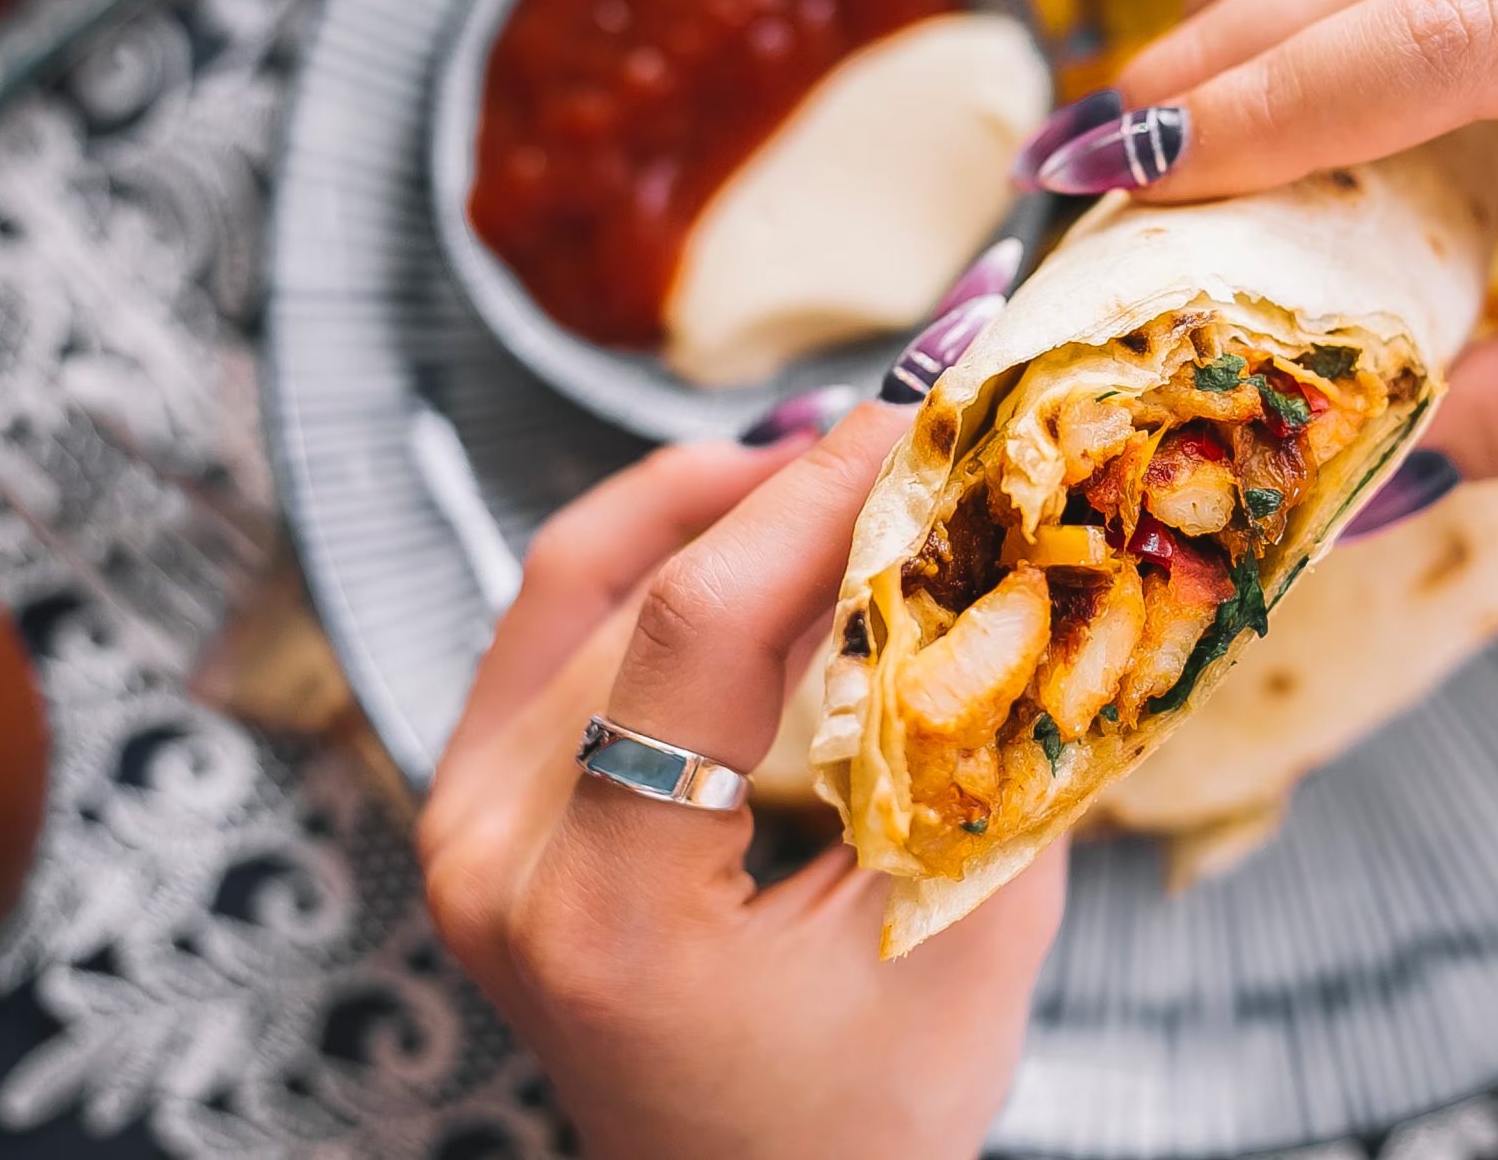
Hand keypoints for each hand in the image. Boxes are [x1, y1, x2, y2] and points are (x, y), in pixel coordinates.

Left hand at [417, 408, 1067, 1159]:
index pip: (700, 626)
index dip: (822, 490)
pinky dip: (666, 546)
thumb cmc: (860, 1117)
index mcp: (605, 909)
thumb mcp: (963, 933)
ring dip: (733, 504)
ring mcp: (459, 823)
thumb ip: (991, 735)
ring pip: (596, 582)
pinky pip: (562, 616)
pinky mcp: (468, 798)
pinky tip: (759, 505)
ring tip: (863, 458)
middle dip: (798, 486)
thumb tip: (1037, 542)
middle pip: (645, 590)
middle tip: (926, 421)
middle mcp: (491, 856)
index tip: (928, 408)